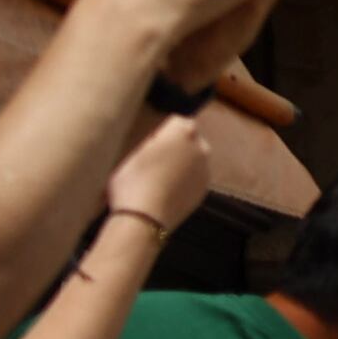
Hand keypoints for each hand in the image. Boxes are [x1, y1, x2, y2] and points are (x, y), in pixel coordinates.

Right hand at [103, 113, 212, 236]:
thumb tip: (159, 138)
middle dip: (176, 145)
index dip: (161, 131)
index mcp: (183, 132)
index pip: (177, 120)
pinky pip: (194, 177)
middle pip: (189, 139)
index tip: (148, 144)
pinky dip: (184, 179)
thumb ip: (152, 139)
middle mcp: (201, 148)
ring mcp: (205, 169)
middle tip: (153, 160)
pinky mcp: (204, 189)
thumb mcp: (132, 152)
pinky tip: (166, 190)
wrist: (144, 218)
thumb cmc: (132, 181)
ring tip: (158, 177)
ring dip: (181, 162)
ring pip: (194, 158)